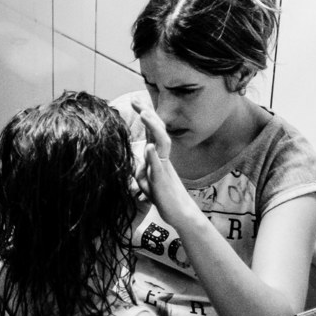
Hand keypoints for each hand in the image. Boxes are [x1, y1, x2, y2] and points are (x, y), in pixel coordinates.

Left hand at [129, 97, 200, 225]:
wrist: (180, 214)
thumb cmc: (163, 196)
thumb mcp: (147, 178)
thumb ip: (142, 166)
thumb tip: (137, 157)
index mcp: (157, 156)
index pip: (151, 131)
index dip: (145, 116)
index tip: (135, 101)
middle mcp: (162, 158)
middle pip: (158, 131)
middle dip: (148, 114)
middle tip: (136, 100)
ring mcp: (164, 168)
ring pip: (162, 144)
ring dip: (153, 128)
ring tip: (144, 114)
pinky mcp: (163, 182)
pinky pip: (159, 167)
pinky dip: (154, 157)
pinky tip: (149, 147)